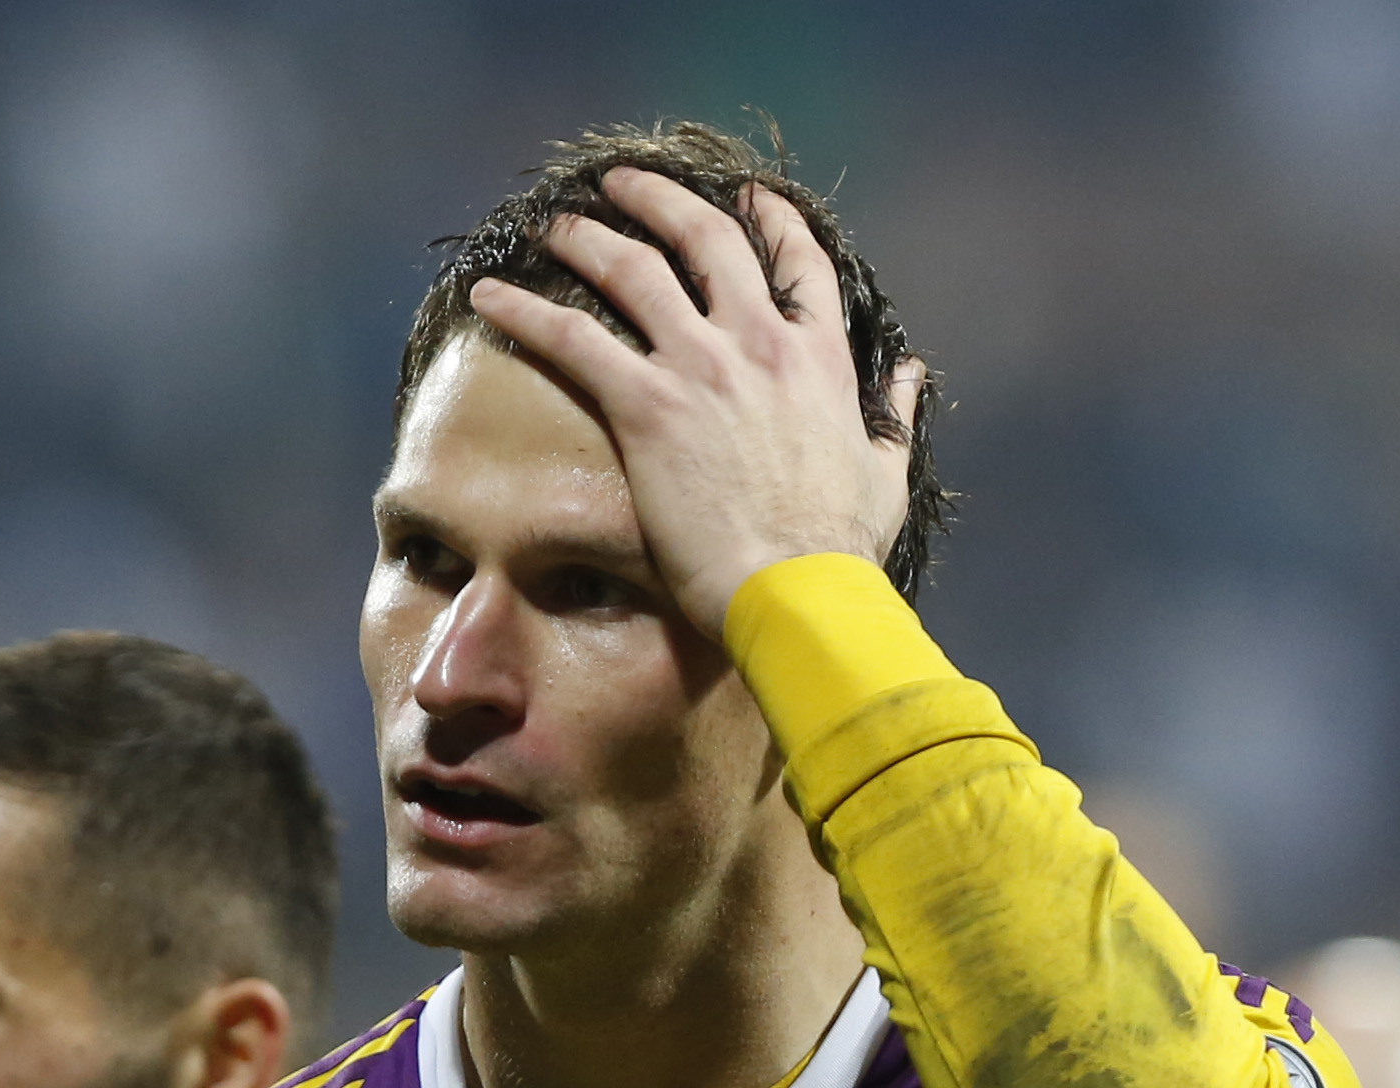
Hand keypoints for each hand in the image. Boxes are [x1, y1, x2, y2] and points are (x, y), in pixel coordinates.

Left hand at [463, 170, 920, 638]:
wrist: (797, 589)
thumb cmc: (840, 548)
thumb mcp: (887, 470)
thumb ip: (895, 414)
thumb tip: (912, 374)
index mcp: (820, 357)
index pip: (798, 262)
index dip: (769, 219)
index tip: (746, 195)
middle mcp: (760, 343)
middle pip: (706, 240)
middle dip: (660, 201)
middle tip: (621, 186)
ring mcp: (702, 367)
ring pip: (635, 271)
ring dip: (589, 239)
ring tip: (553, 225)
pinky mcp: (647, 405)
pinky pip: (573, 338)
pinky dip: (524, 311)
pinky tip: (487, 295)